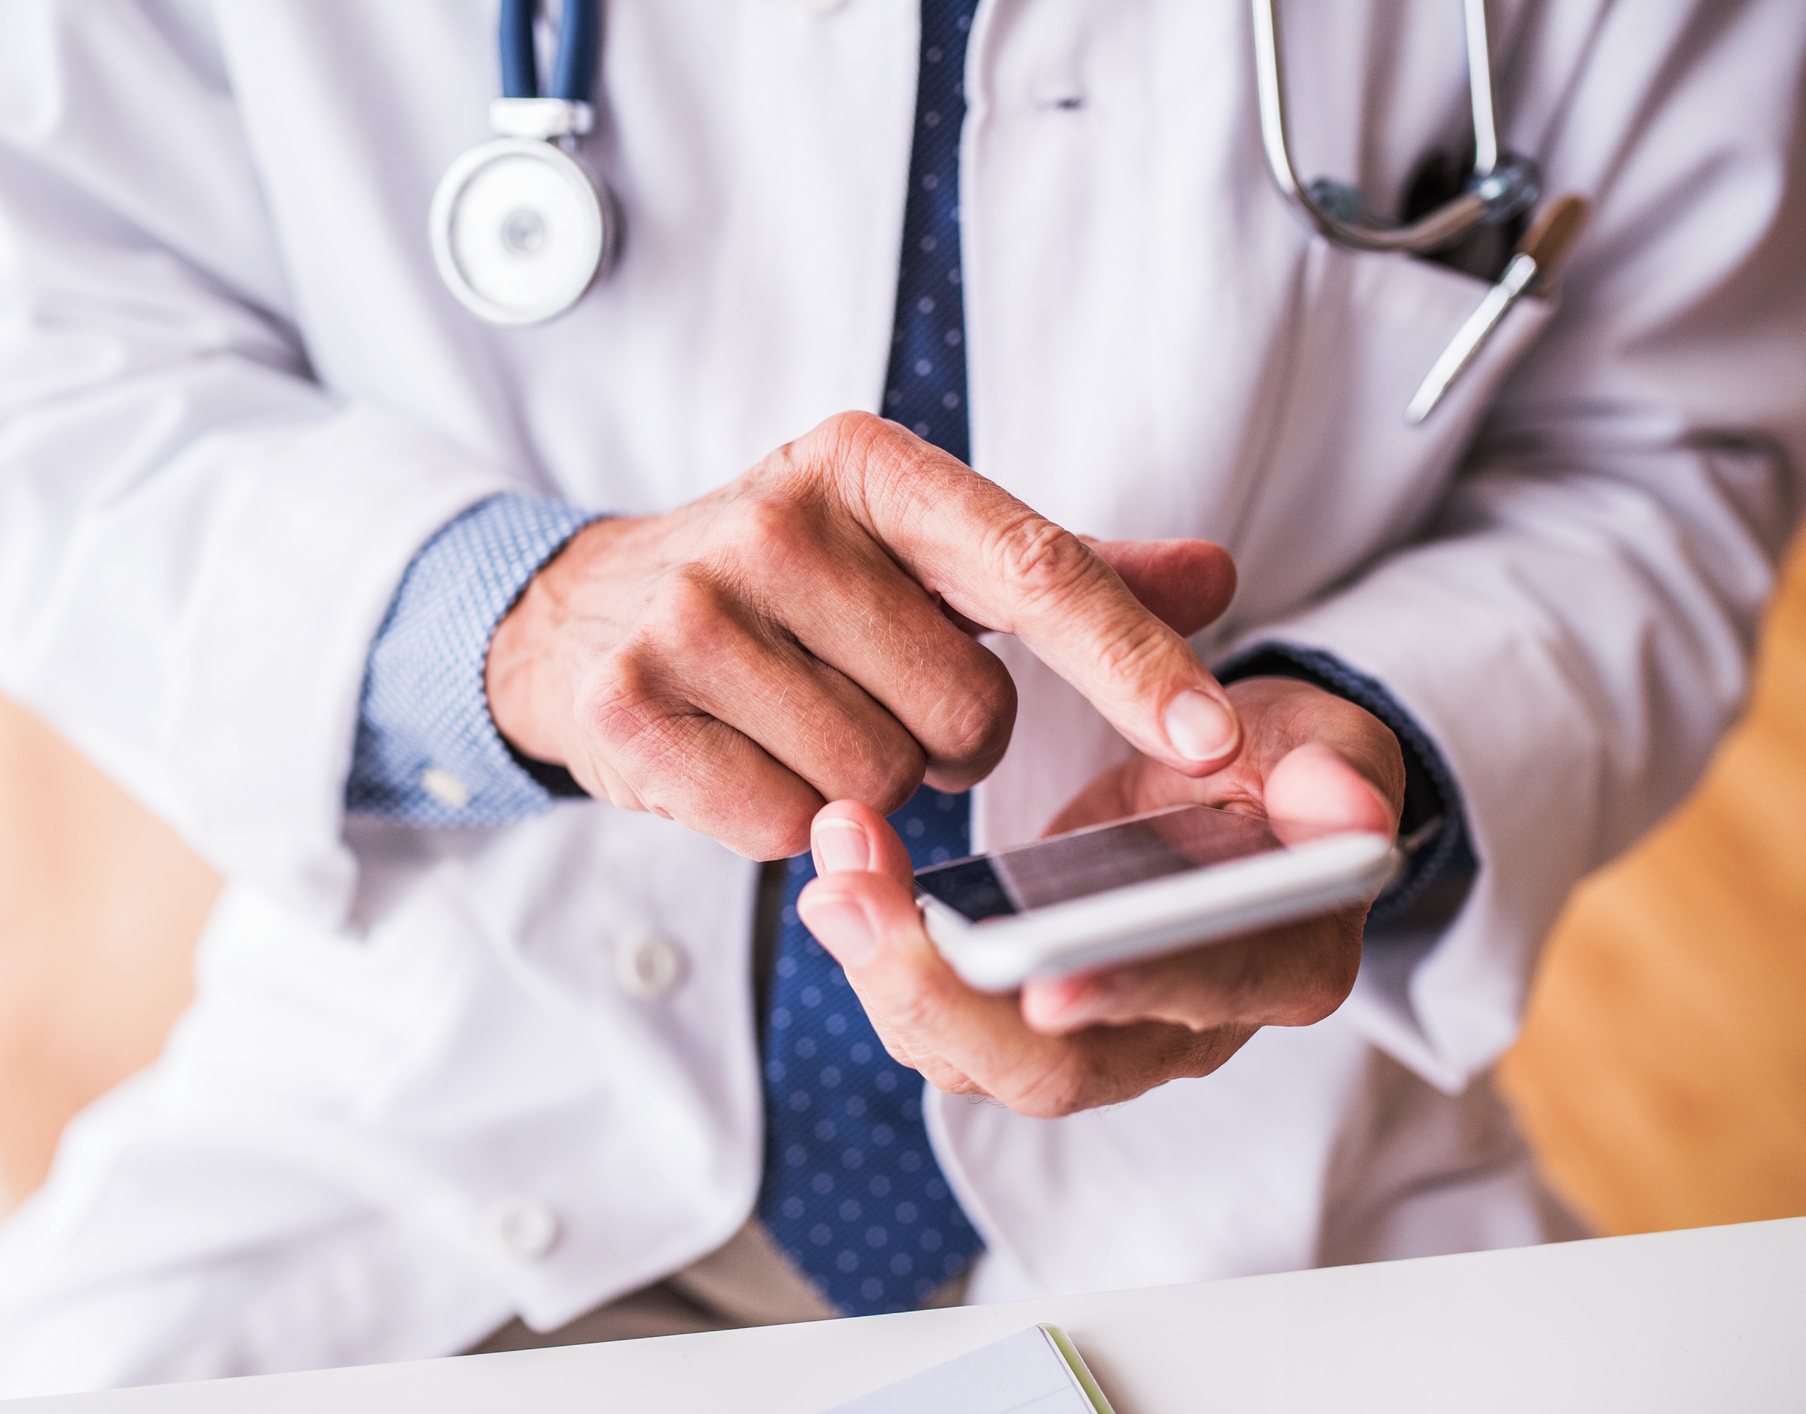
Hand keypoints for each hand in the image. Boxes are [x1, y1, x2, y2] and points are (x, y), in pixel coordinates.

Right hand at [486, 411, 1243, 858]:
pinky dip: (787, 821)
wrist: (587, 615)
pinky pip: (786, 825)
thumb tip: (1214, 577)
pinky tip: (745, 759)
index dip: (1133, 660)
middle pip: (966, 712)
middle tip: (876, 696)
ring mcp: (692, 614)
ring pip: (878, 783)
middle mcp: (775, 522)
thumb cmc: (786, 590)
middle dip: (948, 740)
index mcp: (865, 464)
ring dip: (868, 787)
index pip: (1036, 568)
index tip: (1218, 735)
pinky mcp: (632, 706)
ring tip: (806, 722)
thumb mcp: (917, 554)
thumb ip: (1063, 571)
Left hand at [794, 677, 1403, 1117]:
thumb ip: (1334, 771)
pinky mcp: (1028, 1018)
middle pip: (1061, 1069)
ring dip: (891, 979)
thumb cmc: (1280, 765)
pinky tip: (840, 884)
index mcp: (1283, 963)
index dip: (1131, 992)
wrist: (1231, 793)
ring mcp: (1100, 1038)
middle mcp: (1186, 1030)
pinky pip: (944, 1025)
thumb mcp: (1322, 742)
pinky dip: (884, 963)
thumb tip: (1349, 812)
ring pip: (981, 1060)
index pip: (1206, 994)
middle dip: (948, 996)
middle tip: (858, 902)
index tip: (1048, 984)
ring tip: (833, 880)